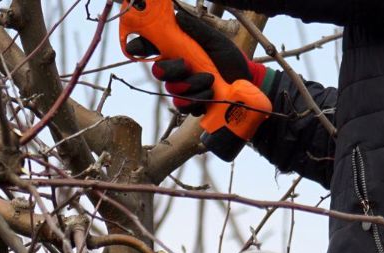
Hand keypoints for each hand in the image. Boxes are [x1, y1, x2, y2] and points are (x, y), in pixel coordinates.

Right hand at [142, 9, 266, 115]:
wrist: (245, 82)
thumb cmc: (229, 59)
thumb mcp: (214, 40)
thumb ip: (195, 30)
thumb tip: (177, 16)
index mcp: (177, 51)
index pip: (151, 49)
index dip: (140, 48)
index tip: (138, 48)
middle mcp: (176, 70)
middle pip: (159, 72)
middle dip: (172, 70)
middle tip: (187, 66)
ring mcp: (182, 89)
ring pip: (172, 90)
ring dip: (192, 85)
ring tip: (210, 80)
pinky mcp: (190, 105)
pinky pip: (183, 106)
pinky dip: (198, 99)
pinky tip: (210, 94)